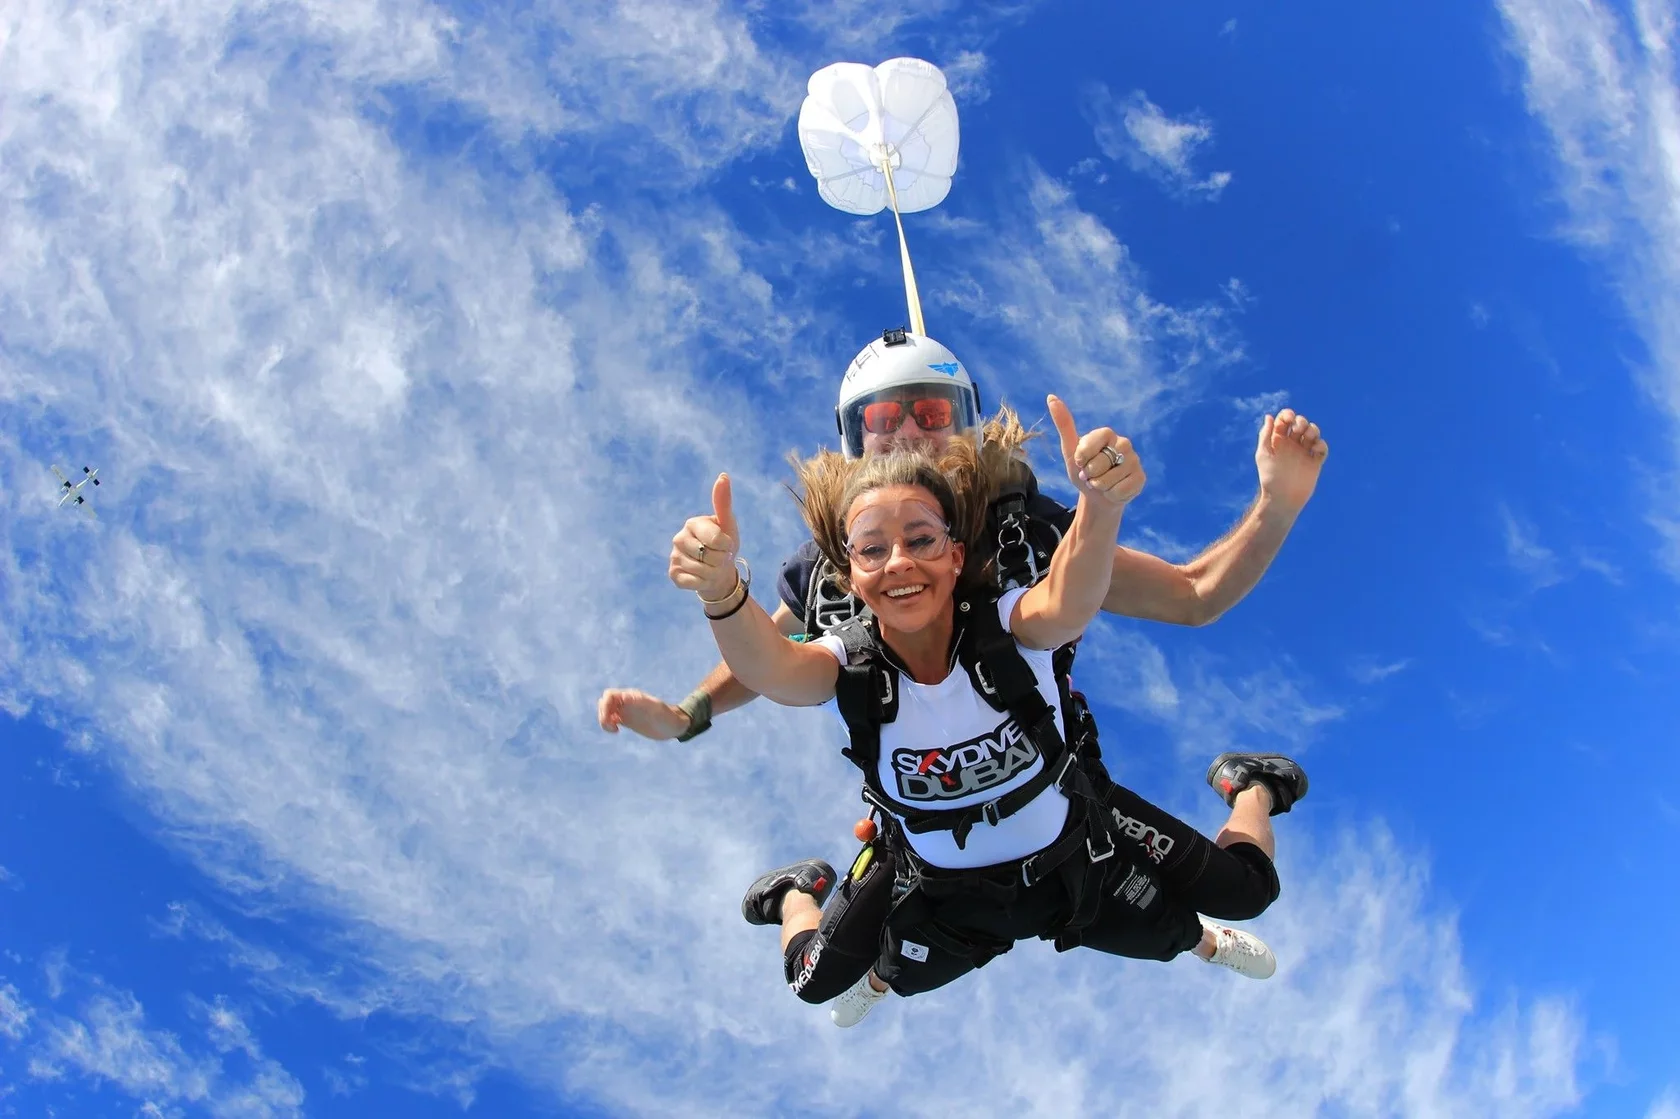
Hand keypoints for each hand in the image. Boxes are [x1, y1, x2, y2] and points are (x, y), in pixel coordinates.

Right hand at [597, 688, 689, 739]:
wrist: (674, 726)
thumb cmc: (668, 718)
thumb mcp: (659, 712)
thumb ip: (645, 704)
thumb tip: (631, 696)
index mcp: (633, 697)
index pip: (610, 695)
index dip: (605, 706)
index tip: (611, 720)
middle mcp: (627, 702)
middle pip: (604, 702)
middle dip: (602, 713)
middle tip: (612, 726)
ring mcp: (626, 710)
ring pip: (606, 710)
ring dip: (604, 719)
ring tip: (613, 730)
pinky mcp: (627, 720)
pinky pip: (611, 718)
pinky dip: (608, 724)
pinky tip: (616, 731)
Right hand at [670, 473, 741, 600]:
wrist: (718, 571)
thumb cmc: (724, 545)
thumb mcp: (728, 524)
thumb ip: (723, 502)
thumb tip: (723, 476)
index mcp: (693, 523)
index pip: (716, 539)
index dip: (727, 546)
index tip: (726, 545)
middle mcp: (679, 538)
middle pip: (709, 556)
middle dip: (721, 561)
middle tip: (719, 558)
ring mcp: (674, 556)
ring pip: (702, 571)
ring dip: (714, 573)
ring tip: (712, 568)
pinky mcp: (673, 574)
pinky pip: (694, 582)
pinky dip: (704, 583)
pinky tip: (703, 577)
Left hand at [1048, 394, 1143, 507]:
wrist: (1098, 495)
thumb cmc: (1083, 470)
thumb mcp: (1070, 450)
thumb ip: (1064, 424)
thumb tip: (1051, 397)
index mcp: (1106, 433)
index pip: (1087, 447)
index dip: (1080, 460)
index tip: (1080, 462)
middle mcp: (1124, 443)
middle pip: (1098, 466)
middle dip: (1090, 476)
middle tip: (1092, 475)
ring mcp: (1135, 460)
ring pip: (1108, 481)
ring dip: (1100, 487)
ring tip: (1103, 483)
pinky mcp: (1140, 477)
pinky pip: (1119, 491)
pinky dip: (1111, 495)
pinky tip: (1114, 490)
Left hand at [1255, 408, 1328, 511]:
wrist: (1282, 498)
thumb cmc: (1269, 477)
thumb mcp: (1264, 455)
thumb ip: (1266, 435)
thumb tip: (1269, 416)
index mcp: (1278, 440)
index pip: (1284, 420)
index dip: (1288, 415)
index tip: (1289, 418)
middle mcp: (1292, 444)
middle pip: (1300, 423)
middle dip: (1301, 421)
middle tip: (1298, 429)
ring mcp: (1304, 452)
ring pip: (1313, 433)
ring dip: (1313, 429)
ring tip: (1309, 436)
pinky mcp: (1315, 462)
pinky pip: (1322, 448)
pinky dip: (1321, 444)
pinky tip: (1315, 447)